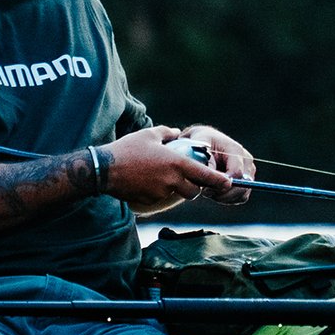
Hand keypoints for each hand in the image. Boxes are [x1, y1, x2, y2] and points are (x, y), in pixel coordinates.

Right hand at [99, 125, 231, 214]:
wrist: (105, 170)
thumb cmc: (128, 148)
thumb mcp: (149, 134)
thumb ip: (167, 133)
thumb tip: (177, 133)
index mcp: (176, 164)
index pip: (205, 175)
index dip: (218, 180)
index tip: (228, 182)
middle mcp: (171, 181)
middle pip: (193, 191)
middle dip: (194, 187)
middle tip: (188, 178)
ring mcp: (161, 193)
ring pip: (177, 195)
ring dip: (177, 189)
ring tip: (164, 177)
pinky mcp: (150, 201)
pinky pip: (161, 198)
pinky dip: (160, 192)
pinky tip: (147, 181)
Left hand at [185, 123, 255, 205]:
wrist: (203, 147)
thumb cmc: (200, 145)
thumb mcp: (199, 147)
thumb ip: (206, 161)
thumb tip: (215, 174)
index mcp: (236, 150)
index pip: (237, 173)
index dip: (222, 184)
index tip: (205, 188)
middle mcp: (246, 161)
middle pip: (243, 186)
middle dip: (223, 194)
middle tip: (206, 192)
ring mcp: (248, 172)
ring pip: (242, 194)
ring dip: (224, 197)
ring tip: (209, 190)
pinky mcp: (246, 182)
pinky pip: (241, 198)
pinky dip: (228, 199)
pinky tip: (215, 192)